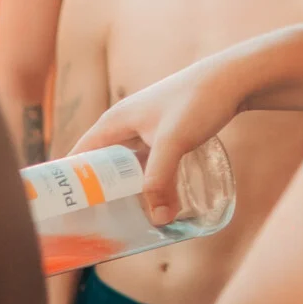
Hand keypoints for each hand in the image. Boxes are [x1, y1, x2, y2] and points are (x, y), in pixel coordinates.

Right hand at [72, 61, 246, 227]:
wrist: (234, 78)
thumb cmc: (198, 100)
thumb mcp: (173, 142)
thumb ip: (161, 180)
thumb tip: (157, 220)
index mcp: (113, 123)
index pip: (77, 156)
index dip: (69, 183)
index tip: (68, 212)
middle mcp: (123, 125)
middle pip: (99, 165)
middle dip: (98, 193)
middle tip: (98, 225)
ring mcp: (144, 129)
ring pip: (124, 166)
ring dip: (124, 189)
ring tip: (124, 219)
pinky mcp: (163, 134)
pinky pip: (144, 163)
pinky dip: (145, 181)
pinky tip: (155, 199)